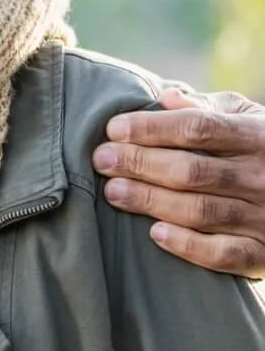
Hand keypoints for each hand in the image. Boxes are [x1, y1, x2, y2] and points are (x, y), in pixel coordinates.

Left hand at [92, 86, 264, 278]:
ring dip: (150, 201)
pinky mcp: (263, 254)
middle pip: (190, 170)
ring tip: (113, 191)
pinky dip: (187, 245)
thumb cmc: (262, 149)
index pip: (197, 128)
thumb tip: (166, 96)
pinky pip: (223, 254)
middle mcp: (261, 177)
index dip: (151, 128)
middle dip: (139, 163)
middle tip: (101, 160)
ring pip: (199, 210)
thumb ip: (207, 108)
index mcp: (255, 136)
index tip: (113, 129)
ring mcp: (264, 217)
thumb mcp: (246, 118)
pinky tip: (155, 233)